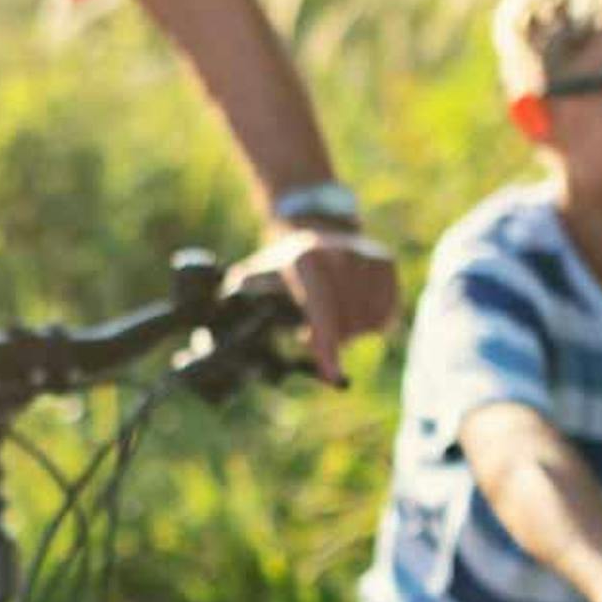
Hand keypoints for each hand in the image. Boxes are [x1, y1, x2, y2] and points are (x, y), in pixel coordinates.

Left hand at [239, 223, 398, 385]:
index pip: (323, 309)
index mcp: (307, 259)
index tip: (330, 373)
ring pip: (369, 322)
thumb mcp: (257, 276)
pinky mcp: (386, 263)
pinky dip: (371, 324)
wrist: (317, 229)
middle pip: (348, 324)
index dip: (327, 344)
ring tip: (331, 320)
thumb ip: (240, 302)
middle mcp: (341, 254)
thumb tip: (215, 334)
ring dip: (351, 333)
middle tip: (310, 335)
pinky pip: (386, 314)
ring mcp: (367, 257)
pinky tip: (352, 312)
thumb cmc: (283, 266)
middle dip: (332, 340)